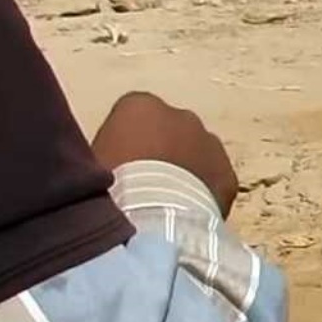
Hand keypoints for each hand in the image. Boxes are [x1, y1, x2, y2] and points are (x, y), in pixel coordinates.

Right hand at [91, 92, 238, 217]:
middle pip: (170, 132)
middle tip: (146, 186)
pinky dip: (206, 192)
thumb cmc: (112, 186)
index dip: (125, 144)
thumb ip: (105, 151)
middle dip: (162, 153)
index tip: (119, 168)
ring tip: (168, 203)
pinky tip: (188, 214)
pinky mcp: (228, 174)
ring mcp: (210, 143)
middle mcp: (180, 115)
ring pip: (197, 155)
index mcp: (140, 106)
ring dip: (187, 171)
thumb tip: (105, 162)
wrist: (152, 216)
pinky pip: (215, 181)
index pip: (131, 118)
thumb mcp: (92, 162)